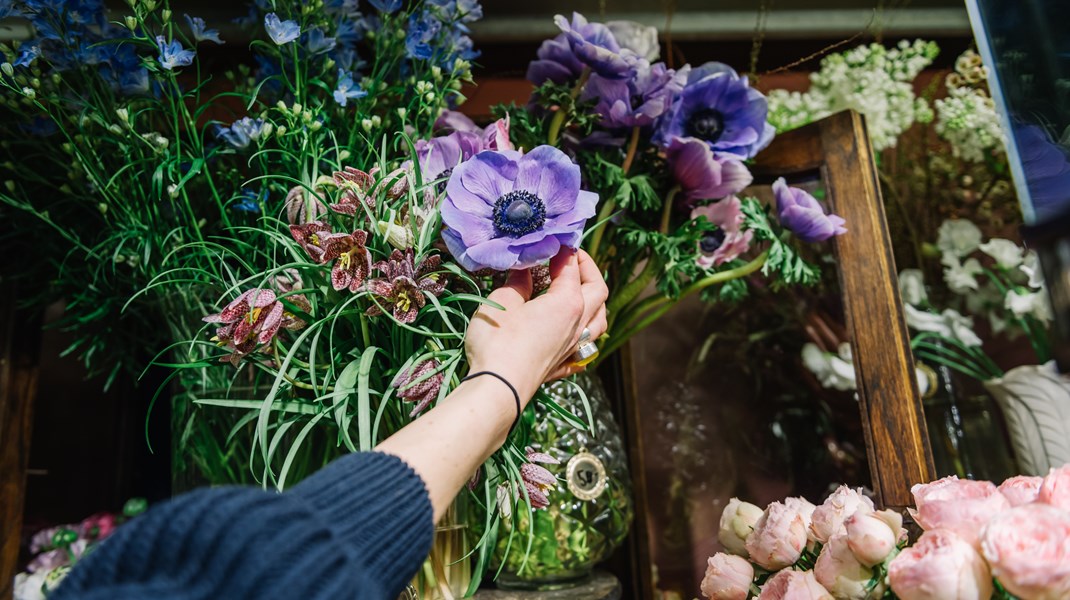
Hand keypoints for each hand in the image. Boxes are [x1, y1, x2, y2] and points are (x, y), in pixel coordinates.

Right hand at [464, 249, 608, 405]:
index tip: (555, 240)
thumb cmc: (498, 342)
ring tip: (582, 293)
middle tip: (572, 258)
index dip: (565, 250)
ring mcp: (574, 347)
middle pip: (598, 290)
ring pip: (600, 320)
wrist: (499, 389)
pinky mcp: (564, 365)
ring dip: (595, 301)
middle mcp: (579, 323)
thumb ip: (517, 282)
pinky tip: (577, 335)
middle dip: (589, 269)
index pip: (572, 268)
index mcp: (567, 302)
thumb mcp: (503, 302)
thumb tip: (524, 269)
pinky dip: (586, 335)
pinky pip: (586, 347)